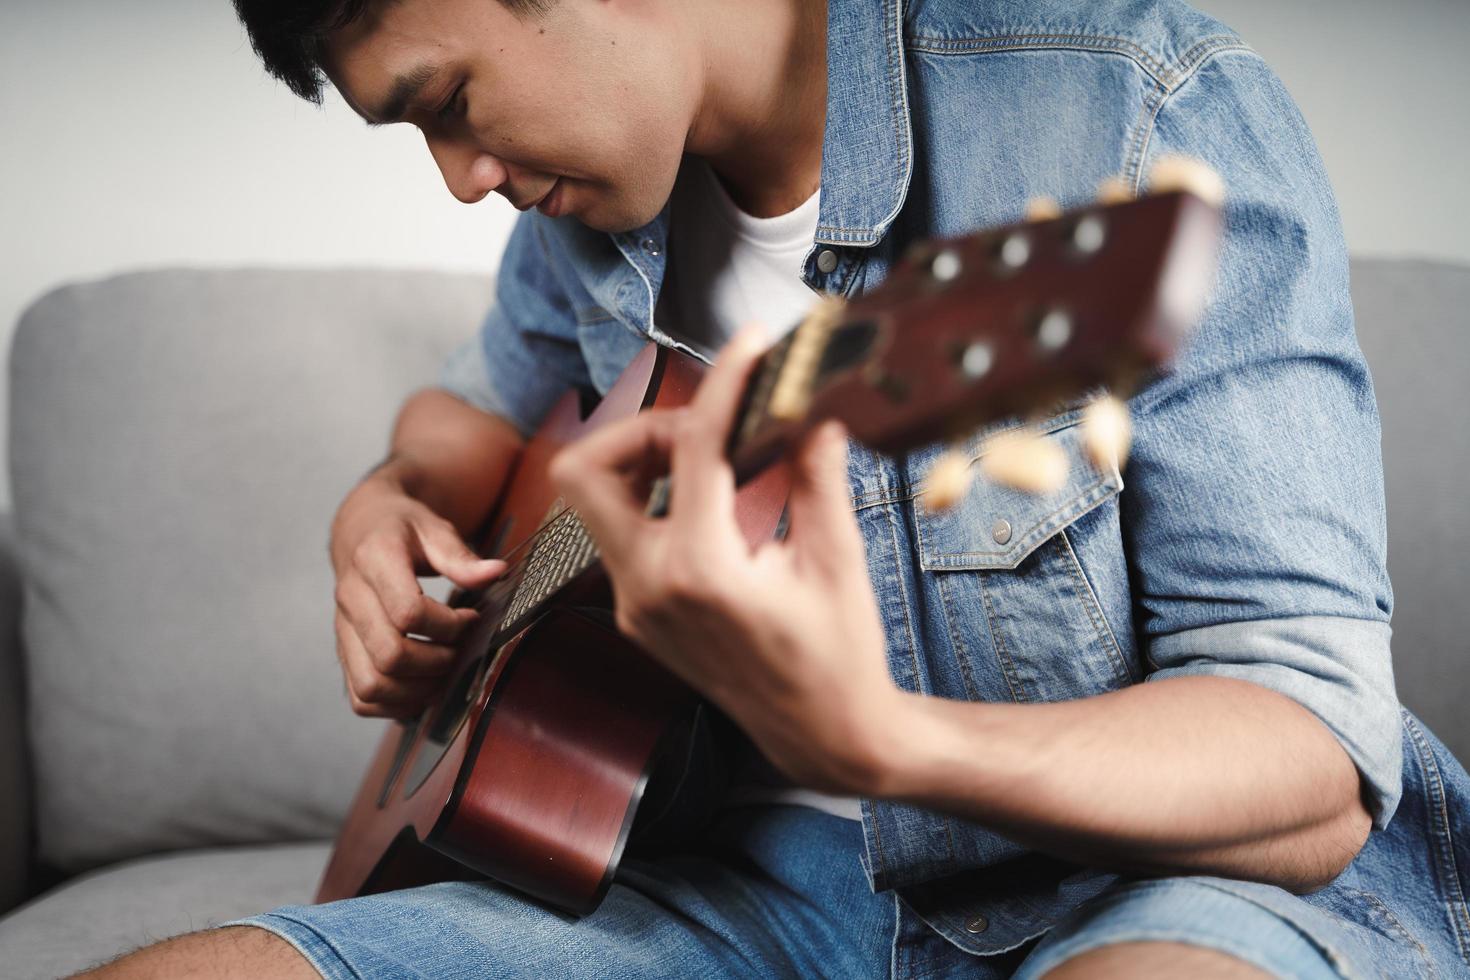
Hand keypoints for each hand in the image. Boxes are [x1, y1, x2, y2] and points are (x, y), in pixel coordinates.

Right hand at [329, 466, 504, 718]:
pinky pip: (360, 698)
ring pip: (371, 685)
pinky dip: (395, 705)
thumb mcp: (433, 528)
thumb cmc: (402, 529)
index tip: (470, 619)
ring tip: (445, 672)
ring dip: (417, 690)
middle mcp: (350, 599)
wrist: (360, 530)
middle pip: (389, 656)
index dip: (448, 625)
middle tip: (460, 651)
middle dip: (436, 663)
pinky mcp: (343, 652)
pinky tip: (422, 686)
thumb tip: (497, 572)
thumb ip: (460, 555)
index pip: (408, 612)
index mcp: (373, 561)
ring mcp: (343, 630)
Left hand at [550, 328, 900, 794]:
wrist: (821, 733)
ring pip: (592, 504)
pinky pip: (618, 538)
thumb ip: (816, 473)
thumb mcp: (835, 557)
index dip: (722, 381)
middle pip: (585, 470)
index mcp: (701, 570)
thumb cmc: (837, 654)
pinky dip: (653, 503)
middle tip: (702, 427)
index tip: (750, 347)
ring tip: (707, 460)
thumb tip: (811, 409)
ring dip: (638, 465)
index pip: (692, 447)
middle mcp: (649, 587)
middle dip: (637, 429)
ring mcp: (634, 606)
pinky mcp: (636, 615)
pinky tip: (710, 502)